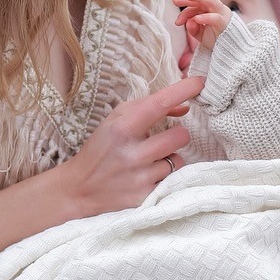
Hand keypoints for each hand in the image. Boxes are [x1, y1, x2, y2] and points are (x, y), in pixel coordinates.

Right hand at [62, 74, 202, 218]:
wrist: (79, 189)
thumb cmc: (101, 148)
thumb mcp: (116, 120)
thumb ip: (149, 107)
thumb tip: (185, 107)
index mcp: (122, 128)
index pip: (160, 104)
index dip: (184, 90)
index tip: (200, 81)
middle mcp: (132, 153)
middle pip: (181, 136)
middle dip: (176, 135)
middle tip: (160, 139)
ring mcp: (140, 178)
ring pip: (178, 160)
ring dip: (168, 159)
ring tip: (147, 162)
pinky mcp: (145, 198)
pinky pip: (172, 181)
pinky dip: (163, 178)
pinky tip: (145, 177)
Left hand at [174, 0, 231, 51]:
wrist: (229, 51)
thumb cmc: (215, 39)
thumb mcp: (200, 34)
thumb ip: (193, 28)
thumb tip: (188, 22)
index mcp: (209, 9)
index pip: (196, 3)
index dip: (185, 4)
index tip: (174, 5)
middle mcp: (216, 9)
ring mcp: (222, 14)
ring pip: (211, 2)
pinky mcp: (225, 22)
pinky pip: (215, 18)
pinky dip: (206, 17)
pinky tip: (196, 19)